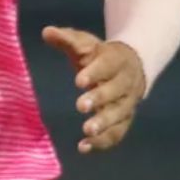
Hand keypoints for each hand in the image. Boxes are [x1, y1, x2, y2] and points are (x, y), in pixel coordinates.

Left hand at [41, 26, 145, 152]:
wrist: (132, 66)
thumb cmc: (100, 55)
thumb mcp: (85, 44)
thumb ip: (67, 39)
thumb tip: (47, 32)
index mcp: (117, 60)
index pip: (108, 66)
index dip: (95, 73)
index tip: (78, 80)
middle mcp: (126, 83)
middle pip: (116, 91)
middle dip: (100, 99)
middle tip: (80, 106)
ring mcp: (127, 103)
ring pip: (120, 115)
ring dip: (104, 124)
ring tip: (86, 131)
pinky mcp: (124, 120)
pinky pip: (117, 133)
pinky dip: (103, 142)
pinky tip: (83, 147)